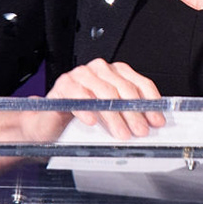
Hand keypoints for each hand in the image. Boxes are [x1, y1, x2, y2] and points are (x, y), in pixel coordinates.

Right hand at [0, 64, 164, 185]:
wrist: (45, 126)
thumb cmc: (79, 121)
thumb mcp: (109, 117)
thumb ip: (127, 114)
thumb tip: (151, 124)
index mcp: (114, 73)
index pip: (139, 83)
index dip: (151, 103)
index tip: (157, 120)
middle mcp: (98, 70)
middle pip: (123, 89)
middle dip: (135, 113)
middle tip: (141, 131)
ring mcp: (79, 76)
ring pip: (103, 93)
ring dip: (114, 116)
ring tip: (122, 133)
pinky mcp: (62, 86)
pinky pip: (77, 95)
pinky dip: (86, 109)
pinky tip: (92, 123)